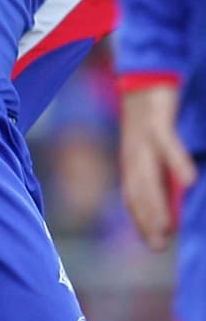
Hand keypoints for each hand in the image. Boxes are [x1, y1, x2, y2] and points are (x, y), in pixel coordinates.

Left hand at [119, 84, 196, 250]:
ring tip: (166, 227)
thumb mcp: (155, 143)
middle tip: (158, 245)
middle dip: (146, 220)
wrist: (145, 75)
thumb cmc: (153, 116)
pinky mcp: (157, 121)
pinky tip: (189, 182)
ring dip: (156, 203)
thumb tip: (180, 191)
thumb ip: (164, 169)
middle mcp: (133, 153)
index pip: (133, 196)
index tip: (154, 244)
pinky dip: (176, 163)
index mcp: (132, 161)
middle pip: (138, 191)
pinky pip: (167, 145)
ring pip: (148, 174)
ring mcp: (143, 138)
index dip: (142, 220)